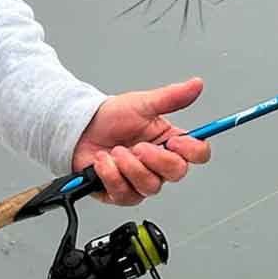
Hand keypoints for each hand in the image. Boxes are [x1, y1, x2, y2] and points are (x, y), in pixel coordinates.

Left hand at [71, 77, 211, 205]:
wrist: (79, 127)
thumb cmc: (110, 117)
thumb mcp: (141, 103)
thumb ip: (171, 97)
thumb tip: (197, 83)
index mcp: (169, 143)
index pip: (197, 153)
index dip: (192, 151)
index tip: (175, 142)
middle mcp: (159, 165)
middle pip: (176, 173)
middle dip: (155, 159)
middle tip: (137, 147)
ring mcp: (141, 181)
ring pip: (150, 186)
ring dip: (129, 166)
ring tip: (113, 151)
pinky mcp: (121, 193)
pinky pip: (125, 195)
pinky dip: (111, 176)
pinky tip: (102, 161)